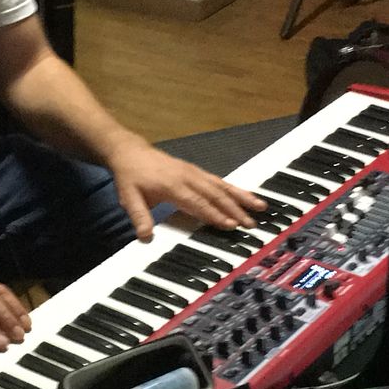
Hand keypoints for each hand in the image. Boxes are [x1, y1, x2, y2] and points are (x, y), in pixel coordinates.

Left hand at [105, 139, 268, 240]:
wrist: (130, 152)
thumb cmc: (131, 176)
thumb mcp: (128, 197)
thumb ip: (139, 217)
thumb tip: (145, 236)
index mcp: (172, 185)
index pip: (197, 202)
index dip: (213, 214)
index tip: (229, 224)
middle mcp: (187, 177)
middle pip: (215, 194)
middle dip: (234, 209)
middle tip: (250, 223)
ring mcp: (194, 173)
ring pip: (222, 185)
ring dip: (241, 197)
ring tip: (260, 207)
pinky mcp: (197, 171)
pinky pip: (219, 181)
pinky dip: (235, 189)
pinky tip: (247, 196)